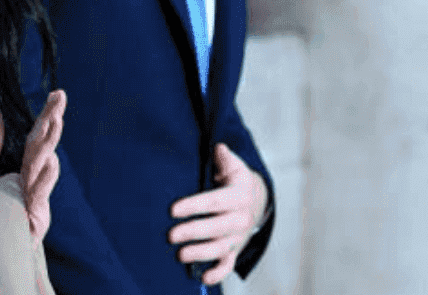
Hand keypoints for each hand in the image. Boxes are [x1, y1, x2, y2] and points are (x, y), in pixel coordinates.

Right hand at [21, 89, 65, 243]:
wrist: (14, 248)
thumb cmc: (25, 220)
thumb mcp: (38, 196)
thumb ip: (44, 178)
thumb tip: (52, 159)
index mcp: (30, 170)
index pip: (39, 137)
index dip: (48, 115)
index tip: (59, 93)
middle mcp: (28, 175)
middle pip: (37, 141)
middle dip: (48, 117)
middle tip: (59, 96)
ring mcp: (28, 190)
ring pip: (36, 160)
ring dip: (46, 140)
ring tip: (56, 120)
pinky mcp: (30, 209)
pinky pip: (37, 190)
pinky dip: (45, 177)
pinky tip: (52, 161)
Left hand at [167, 143, 267, 286]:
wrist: (256, 199)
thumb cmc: (236, 180)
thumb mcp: (234, 166)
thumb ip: (225, 158)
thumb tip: (219, 148)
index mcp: (239, 196)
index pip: (214, 201)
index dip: (194, 206)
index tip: (173, 209)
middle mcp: (241, 218)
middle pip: (217, 228)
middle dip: (193, 232)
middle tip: (171, 235)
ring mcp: (239, 236)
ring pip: (221, 248)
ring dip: (201, 254)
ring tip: (180, 255)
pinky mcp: (236, 249)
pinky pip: (228, 264)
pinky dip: (218, 273)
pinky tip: (203, 278)